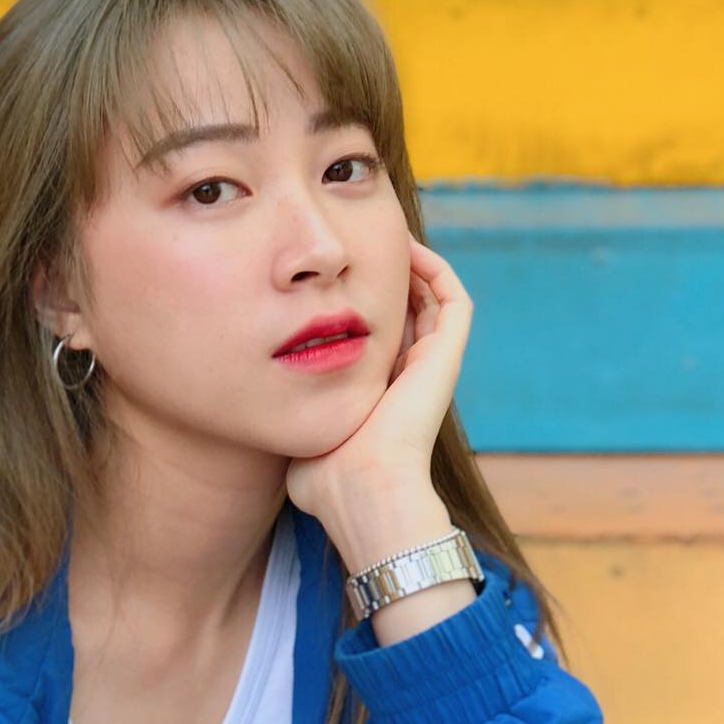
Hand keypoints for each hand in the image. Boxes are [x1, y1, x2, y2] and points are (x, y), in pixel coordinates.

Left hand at [284, 236, 473, 527]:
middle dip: (383, 277)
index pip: (377, 340)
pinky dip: (434, 269)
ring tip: (383, 234)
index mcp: (380, 398)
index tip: (329, 281)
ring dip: (411, 265)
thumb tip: (270, 418)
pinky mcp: (447, 357)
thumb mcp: (298, 447)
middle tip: (356, 246)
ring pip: (433, 301)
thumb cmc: (326, 480)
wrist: (360, 490)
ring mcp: (433, 367)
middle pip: (406, 313)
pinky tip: (403, 245)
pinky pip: (453, 299)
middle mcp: (410, 379)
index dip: (358, 307)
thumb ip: (290, 425)